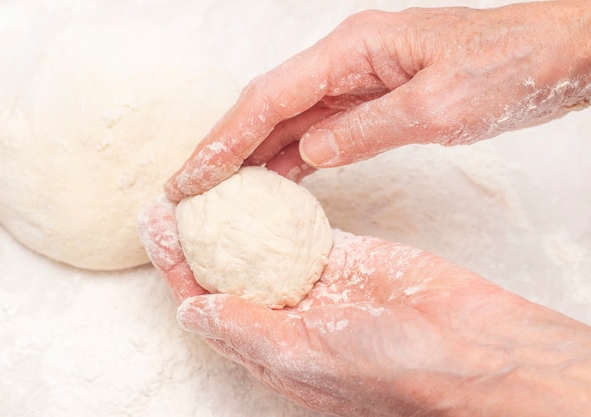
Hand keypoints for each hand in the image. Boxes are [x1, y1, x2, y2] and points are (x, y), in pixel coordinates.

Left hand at [138, 197, 590, 416]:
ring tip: (203, 186)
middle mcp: (287, 317)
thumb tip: (189, 314)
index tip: (155, 229)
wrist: (468, 344)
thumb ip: (247, 331)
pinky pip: (301, 229)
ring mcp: (317, 284)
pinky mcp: (345, 257)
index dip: (178, 269)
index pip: (207, 305)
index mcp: (270, 349)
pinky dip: (276, 210)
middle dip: (195, 239)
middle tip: (168, 201)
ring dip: (229, 220)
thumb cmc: (394, 367)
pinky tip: (254, 187)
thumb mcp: (307, 355)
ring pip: (259, 247)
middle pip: (227, 272)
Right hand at [165, 1, 590, 200]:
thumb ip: (367, 130)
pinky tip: (273, 185)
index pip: (269, 99)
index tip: (192, 176)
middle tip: (186, 189)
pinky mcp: (370, 101)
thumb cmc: (507, 66)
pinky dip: (289, 159)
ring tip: (218, 195)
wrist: (552, 53)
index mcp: (352, 50)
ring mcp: (356, 81)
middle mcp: (345, 61)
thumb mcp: (440, 105)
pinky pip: (317, 131)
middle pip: (266, 107)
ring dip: (250, 157)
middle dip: (223, 148)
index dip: (224, 139)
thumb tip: (308, 153)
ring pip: (286, 121)